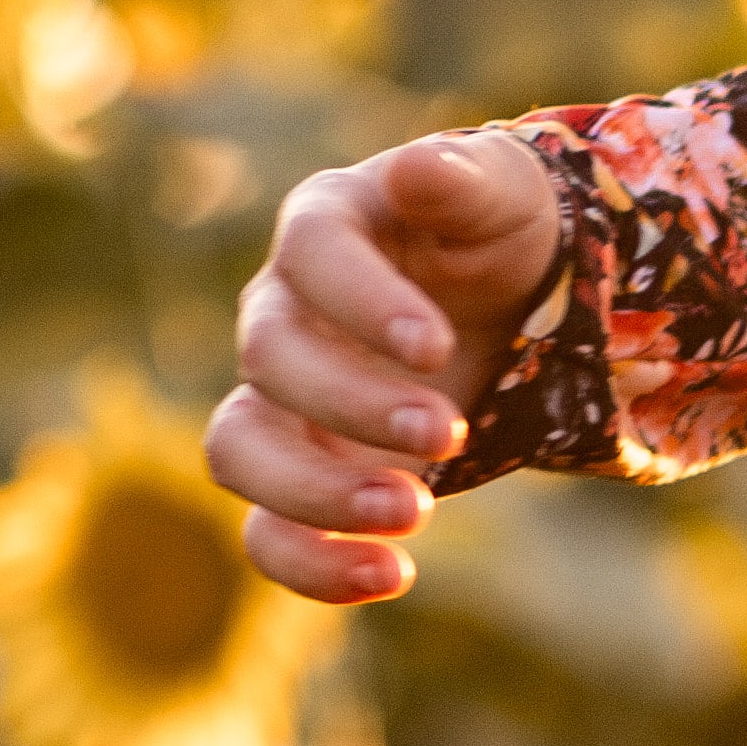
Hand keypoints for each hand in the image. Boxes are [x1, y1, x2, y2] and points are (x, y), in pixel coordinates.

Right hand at [205, 129, 560, 605]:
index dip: (362, 301)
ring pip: (240, 451)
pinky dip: (314, 565)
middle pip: (270, 359)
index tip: (435, 347)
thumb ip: (464, 180)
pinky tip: (393, 575)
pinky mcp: (305, 477)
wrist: (506, 303)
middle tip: (449, 431)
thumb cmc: (498, 235)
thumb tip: (421, 169)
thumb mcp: (505, 194)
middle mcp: (283, 312)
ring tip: (415, 512)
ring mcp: (283, 402)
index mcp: (327, 226)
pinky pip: (267, 532)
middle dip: (356, 404)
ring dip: (316, 493)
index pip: (312, 252)